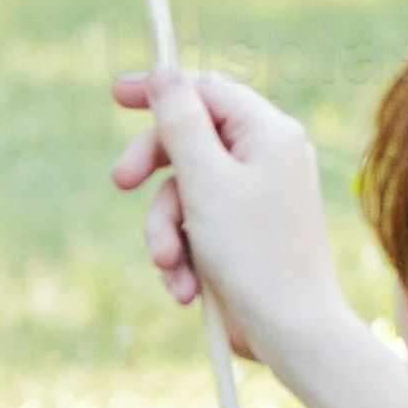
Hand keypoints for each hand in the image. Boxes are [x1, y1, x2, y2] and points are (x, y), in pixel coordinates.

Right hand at [110, 67, 407, 407]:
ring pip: (183, 192)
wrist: (292, 334)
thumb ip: (179, 123)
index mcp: (268, 133)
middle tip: (121, 182)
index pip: (206, 89)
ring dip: (165, 230)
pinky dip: (183, 255)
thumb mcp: (205, 181)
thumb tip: (163, 73)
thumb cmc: (256, 255)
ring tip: (170, 266)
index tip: (114, 93)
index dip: (160, 88)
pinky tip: (186, 289)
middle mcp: (266, 158)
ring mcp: (254, 198)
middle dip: (153, 170)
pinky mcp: (242, 235)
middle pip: (188, 140)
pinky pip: (195, 227)